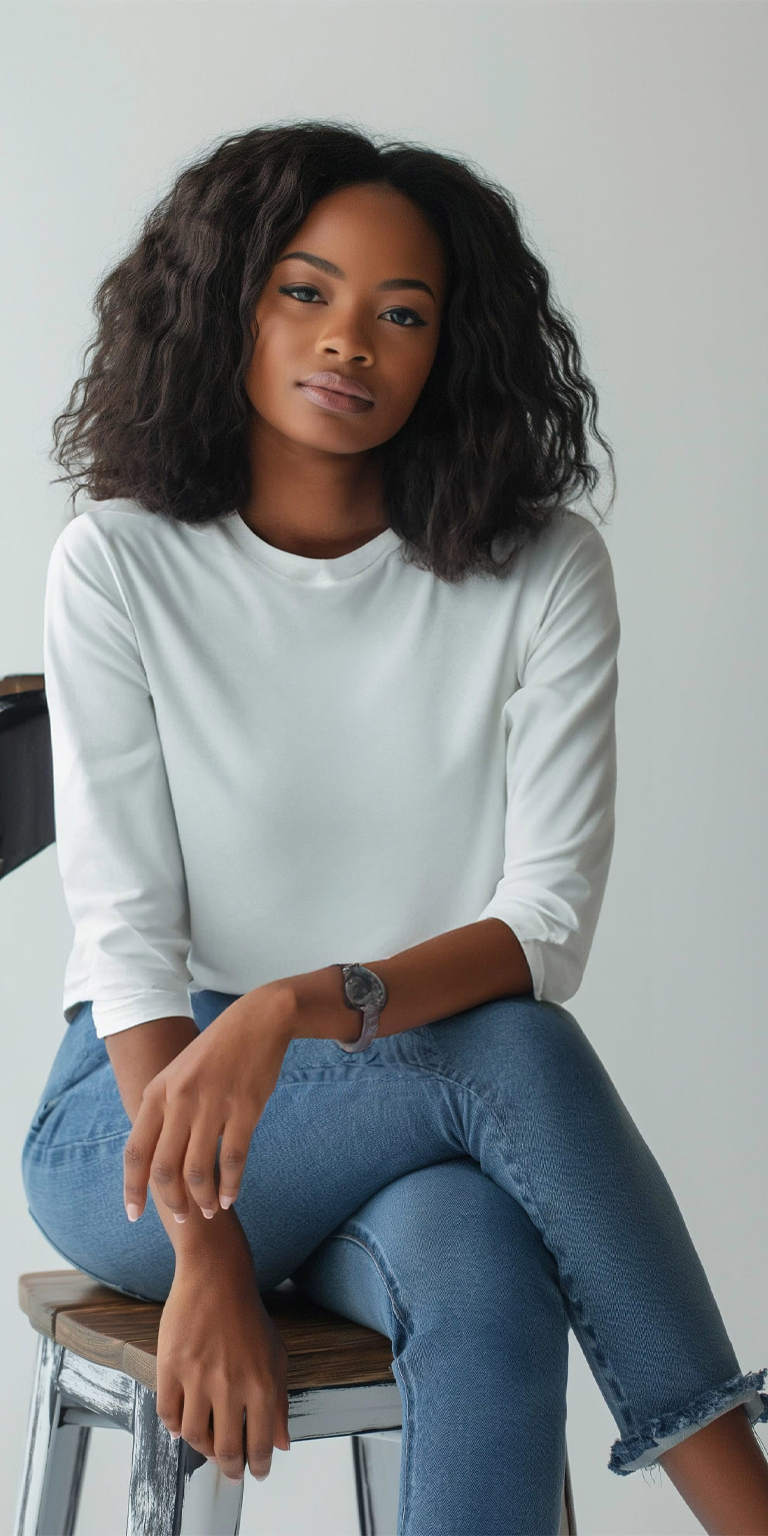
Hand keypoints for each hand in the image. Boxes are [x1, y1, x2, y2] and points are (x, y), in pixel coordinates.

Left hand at [123, 986, 294, 1222]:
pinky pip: (233, 1159)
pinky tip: (230, 1197)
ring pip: (197, 1169)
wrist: (256, 1022)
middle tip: (183, 1218)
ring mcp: (211, 1104)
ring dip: (201, 1198)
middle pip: (164, 1168)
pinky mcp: (243, 1109)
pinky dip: (230, 1185)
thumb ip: (162, 1111)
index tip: (135, 1215)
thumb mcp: (176, 1075)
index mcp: (157, 1093)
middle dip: (171, 1201)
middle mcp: (179, 1100)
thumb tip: (151, 1158)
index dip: (132, 1188)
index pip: (135, 1151)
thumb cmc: (214, 1053)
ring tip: (208, 1210)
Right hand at [156, 1229, 289, 1480]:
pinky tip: (183, 1425)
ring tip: (209, 1446)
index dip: (258, 1467)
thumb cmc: (248, 1317)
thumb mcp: (277, 1357)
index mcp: (262, 1384)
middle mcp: (231, 1385)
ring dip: (202, 1449)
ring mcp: (198, 1376)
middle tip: (230, 1471)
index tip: (256, 1473)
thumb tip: (282, 1445)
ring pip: (194, 1436)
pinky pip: (168, 1413)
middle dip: (230, 1468)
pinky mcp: (171, 1366)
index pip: (259, 1445)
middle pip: (226, 1449)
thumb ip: (280, 1403)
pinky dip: (175, 1427)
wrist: (216, 1278)